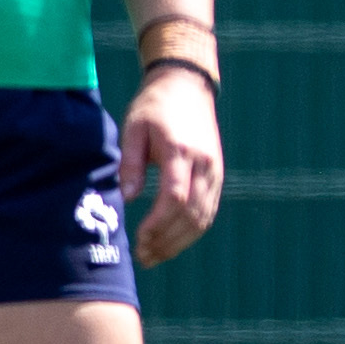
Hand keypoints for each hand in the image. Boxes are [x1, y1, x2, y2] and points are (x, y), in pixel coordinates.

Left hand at [122, 64, 224, 267]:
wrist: (187, 87)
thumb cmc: (154, 107)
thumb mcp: (133, 129)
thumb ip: (130, 163)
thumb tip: (127, 199)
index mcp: (181, 151)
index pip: (175, 198)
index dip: (158, 223)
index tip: (138, 238)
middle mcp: (204, 165)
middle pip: (192, 214)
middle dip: (167, 240)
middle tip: (143, 256)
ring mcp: (215, 172)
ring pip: (204, 217)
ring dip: (180, 241)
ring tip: (155, 255)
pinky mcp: (217, 176)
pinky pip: (209, 211)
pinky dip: (192, 231)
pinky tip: (173, 241)